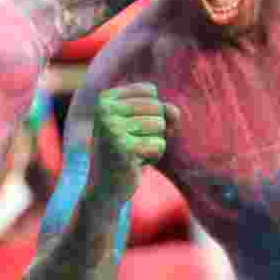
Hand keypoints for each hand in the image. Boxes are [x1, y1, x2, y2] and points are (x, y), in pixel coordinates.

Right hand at [88, 83, 177, 201]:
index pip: (149, 91)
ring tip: (133, 153)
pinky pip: (159, 145)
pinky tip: (134, 164)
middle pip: (156, 107)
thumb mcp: (142, 124)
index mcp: (104, 98)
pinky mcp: (123, 147)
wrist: (105, 188)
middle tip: (131, 144)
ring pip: (160, 125)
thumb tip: (175, 111)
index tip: (129, 127)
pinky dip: (153, 157)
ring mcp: (112, 127)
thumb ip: (162, 110)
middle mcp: (104, 109)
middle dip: (152, 129)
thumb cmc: (126, 152)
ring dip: (153, 143)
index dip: (149, 111)